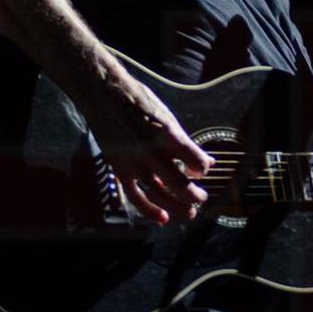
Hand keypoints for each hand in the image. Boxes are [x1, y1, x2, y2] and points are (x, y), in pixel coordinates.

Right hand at [74, 67, 214, 224]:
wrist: (105, 94)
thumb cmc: (139, 102)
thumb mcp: (168, 117)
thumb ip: (185, 142)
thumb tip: (207, 160)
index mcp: (168, 134)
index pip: (195, 161)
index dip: (203, 169)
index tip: (201, 169)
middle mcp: (152, 151)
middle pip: (180, 184)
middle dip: (195, 196)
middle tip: (201, 198)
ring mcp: (134, 162)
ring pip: (160, 194)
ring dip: (178, 207)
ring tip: (190, 213)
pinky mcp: (119, 168)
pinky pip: (135, 196)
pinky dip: (149, 210)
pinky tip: (162, 217)